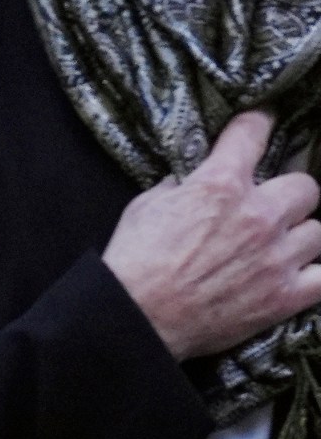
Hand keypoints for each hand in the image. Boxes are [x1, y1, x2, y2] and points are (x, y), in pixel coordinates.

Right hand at [104, 108, 320, 359]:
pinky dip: (314, 273)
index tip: (261, 123)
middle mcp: (258, 214)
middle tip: (272, 205)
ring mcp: (278, 257)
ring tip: (282, 245)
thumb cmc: (135, 259)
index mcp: (219, 184)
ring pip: (320, 231)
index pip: (253, 133)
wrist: (137, 315)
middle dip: (289, 194)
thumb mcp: (147, 205)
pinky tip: (299, 272)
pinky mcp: (286, 295)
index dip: (258, 123)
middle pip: (306, 186)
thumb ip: (181, 188)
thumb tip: (193, 182)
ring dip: (301, 235)